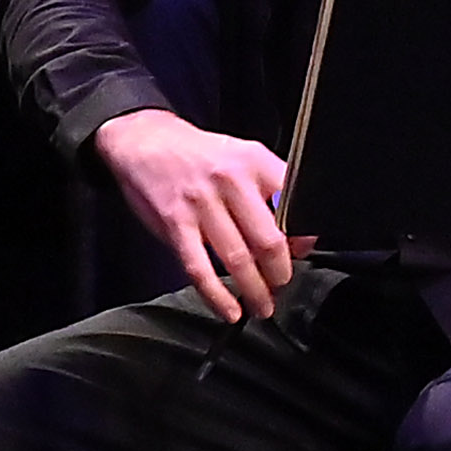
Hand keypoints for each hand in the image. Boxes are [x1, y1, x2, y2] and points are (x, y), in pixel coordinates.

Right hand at [94, 109, 296, 319]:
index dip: (304, 238)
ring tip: (262, 306)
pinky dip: (217, 296)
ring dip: (254, 291)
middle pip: (269, 240)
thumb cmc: (201, 155)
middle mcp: (231, 181)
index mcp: (255, 162)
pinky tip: (229, 310)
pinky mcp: (175, 223)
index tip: (304, 256)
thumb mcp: (242, 156)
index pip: (293, 204)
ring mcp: (202, 203)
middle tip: (282, 287)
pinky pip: (199, 268)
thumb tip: (296, 236)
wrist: (145, 140)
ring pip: (238, 259)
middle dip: (281, 274)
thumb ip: (270, 189)